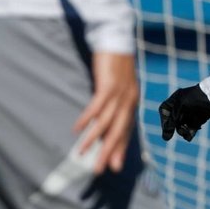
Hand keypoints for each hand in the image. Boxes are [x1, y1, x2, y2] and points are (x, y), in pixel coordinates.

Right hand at [75, 52, 139, 173]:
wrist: (116, 38)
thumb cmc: (115, 63)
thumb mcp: (118, 86)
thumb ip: (114, 102)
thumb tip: (104, 119)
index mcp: (132, 102)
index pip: (126, 131)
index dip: (120, 149)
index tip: (115, 167)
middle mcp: (128, 101)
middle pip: (118, 132)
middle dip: (109, 153)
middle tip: (99, 170)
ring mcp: (119, 93)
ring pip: (106, 122)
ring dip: (93, 139)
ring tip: (81, 154)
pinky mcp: (108, 84)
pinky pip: (97, 106)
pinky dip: (87, 118)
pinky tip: (78, 129)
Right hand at [158, 84, 209, 142]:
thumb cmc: (196, 99)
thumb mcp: (181, 107)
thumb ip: (172, 121)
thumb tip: (165, 138)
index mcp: (176, 100)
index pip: (164, 111)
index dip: (164, 120)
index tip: (167, 127)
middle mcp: (182, 106)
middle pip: (173, 121)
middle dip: (174, 127)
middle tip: (178, 132)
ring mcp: (190, 113)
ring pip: (182, 126)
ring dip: (182, 131)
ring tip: (185, 132)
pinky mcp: (198, 119)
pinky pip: (191, 129)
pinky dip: (189, 134)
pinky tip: (189, 136)